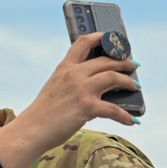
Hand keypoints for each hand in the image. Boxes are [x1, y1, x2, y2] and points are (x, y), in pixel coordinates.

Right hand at [0, 32, 139, 167]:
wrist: (32, 130)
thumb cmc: (42, 114)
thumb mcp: (54, 89)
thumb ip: (71, 83)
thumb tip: (94, 88)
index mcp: (64, 68)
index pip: (83, 42)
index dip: (101, 37)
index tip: (112, 39)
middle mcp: (73, 75)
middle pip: (106, 60)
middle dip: (123, 62)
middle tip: (132, 66)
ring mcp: (81, 90)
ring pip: (113, 78)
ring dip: (128, 81)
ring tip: (135, 86)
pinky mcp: (86, 107)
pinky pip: (113, 109)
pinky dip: (124, 115)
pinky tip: (130, 120)